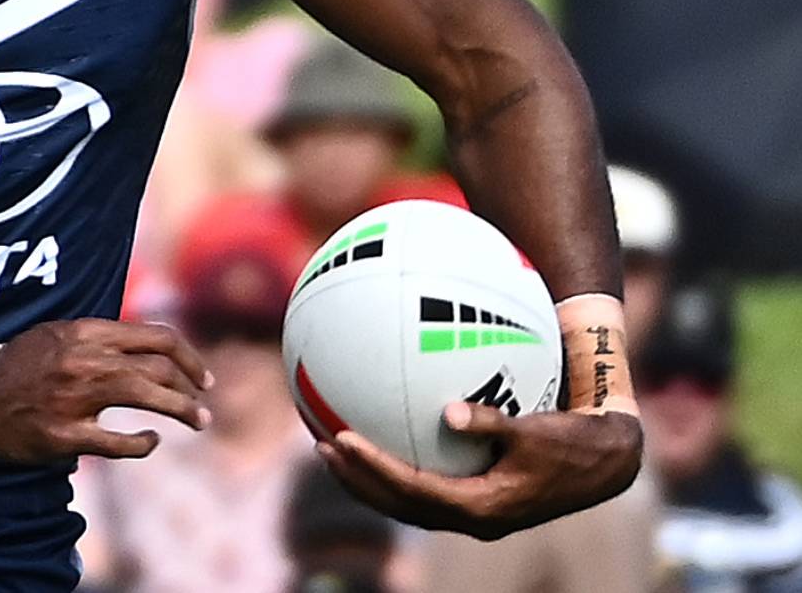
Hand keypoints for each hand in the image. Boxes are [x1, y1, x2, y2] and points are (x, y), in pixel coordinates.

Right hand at [0, 318, 210, 463]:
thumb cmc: (22, 364)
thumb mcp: (61, 335)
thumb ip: (102, 339)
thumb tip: (150, 349)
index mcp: (86, 332)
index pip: (156, 337)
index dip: (189, 357)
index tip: (201, 376)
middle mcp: (84, 359)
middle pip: (160, 368)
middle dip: (192, 388)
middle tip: (203, 407)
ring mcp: (75, 397)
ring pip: (147, 396)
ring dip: (182, 411)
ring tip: (198, 421)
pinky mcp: (64, 434)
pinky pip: (118, 442)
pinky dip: (143, 442)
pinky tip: (150, 440)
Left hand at [318, 400, 641, 539]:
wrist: (604, 463)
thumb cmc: (572, 441)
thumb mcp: (535, 430)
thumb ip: (492, 423)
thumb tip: (447, 411)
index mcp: (484, 507)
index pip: (414, 490)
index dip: (374, 468)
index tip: (342, 439)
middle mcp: (474, 517)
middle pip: (401, 505)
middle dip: (359, 480)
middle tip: (323, 447)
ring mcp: (475, 512)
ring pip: (409, 503)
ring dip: (370, 480)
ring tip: (334, 450)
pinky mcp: (478, 500)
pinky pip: (425, 489)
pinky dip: (396, 471)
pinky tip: (377, 440)